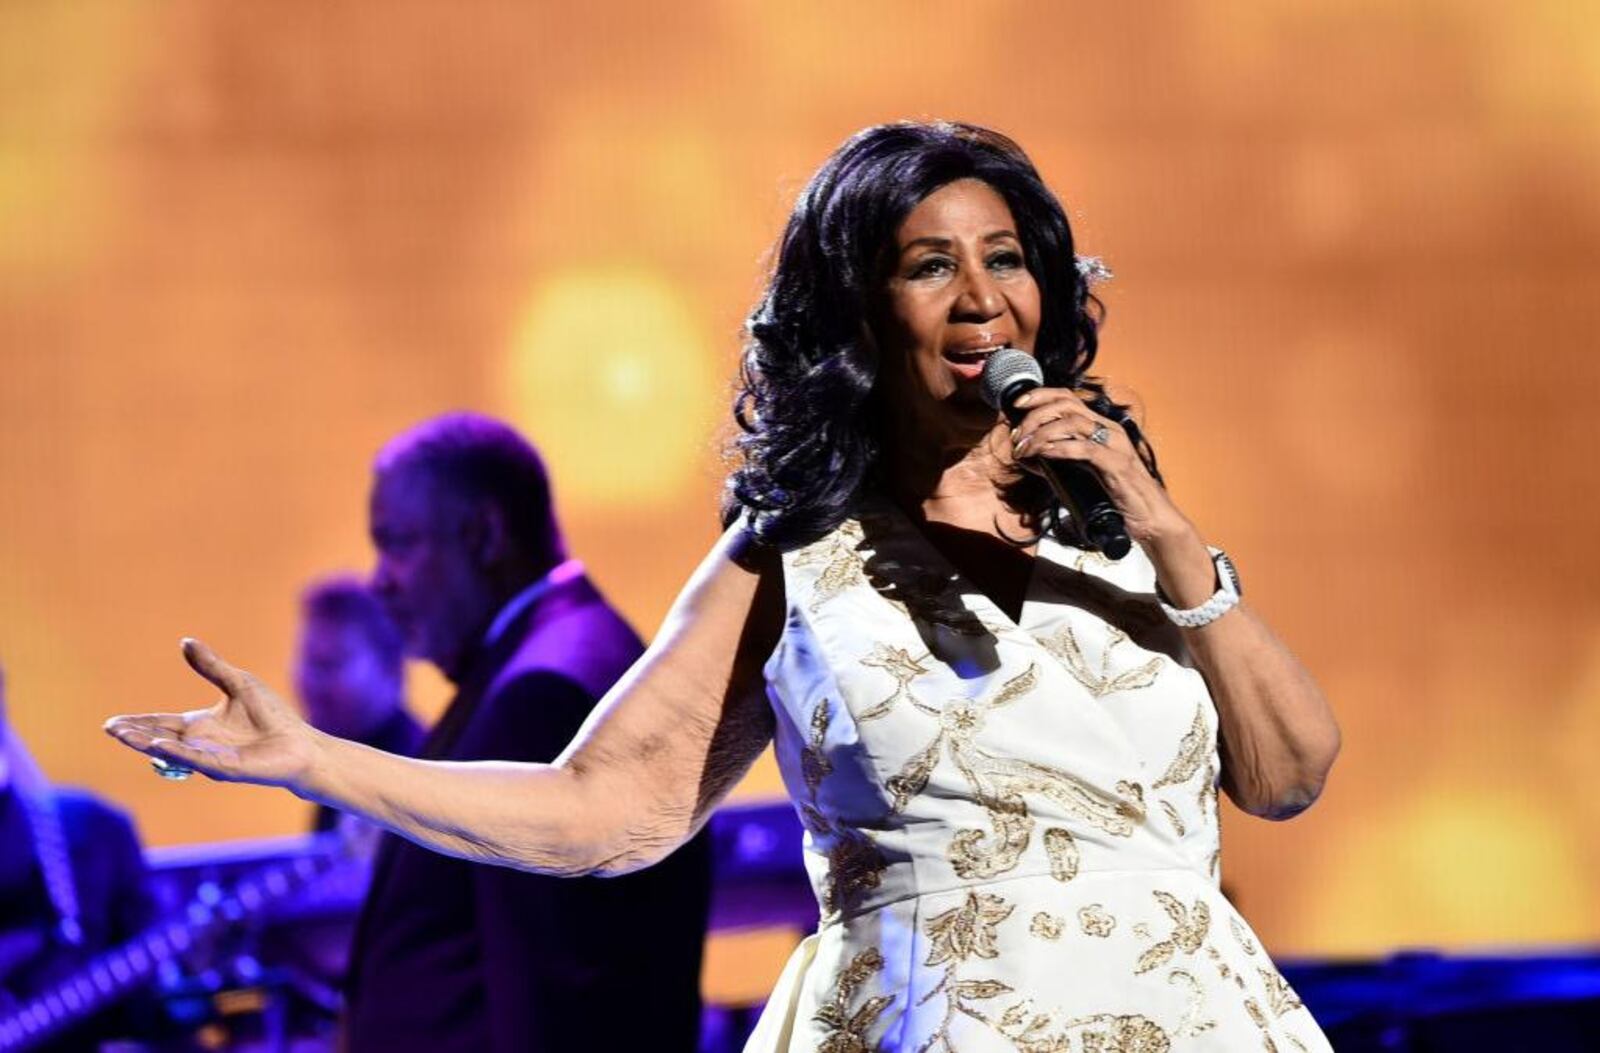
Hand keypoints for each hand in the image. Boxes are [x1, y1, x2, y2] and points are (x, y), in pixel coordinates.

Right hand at [104, 638, 321, 790]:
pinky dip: (177, 753)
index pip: (162, 723)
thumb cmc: (272, 716)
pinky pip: (196, 760)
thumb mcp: (238, 684)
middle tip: (110, 728)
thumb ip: (211, 667)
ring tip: (123, 735)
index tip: (112, 722)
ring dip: (147, 744)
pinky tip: (159, 745)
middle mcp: (200, 744)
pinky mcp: (226, 769)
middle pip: (159, 738)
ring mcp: (210, 758)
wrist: (299, 743)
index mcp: (200, 725)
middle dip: (134, 734)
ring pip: (172, 752)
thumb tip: (186, 641)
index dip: (138, 722)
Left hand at [1007, 388, 1190, 544]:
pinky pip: (1084, 449)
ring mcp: (1114, 445)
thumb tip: (1029, 458)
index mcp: (1102, 427)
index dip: (1040, 396)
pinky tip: (1044, 454)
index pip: (1068, 398)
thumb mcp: (1085, 473)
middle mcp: (1109, 429)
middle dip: (1035, 415)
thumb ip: (1061, 461)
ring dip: (1042, 433)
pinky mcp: (1116, 464)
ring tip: (1024, 448)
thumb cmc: (1118, 496)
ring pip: (1072, 422)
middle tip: (1017, 435)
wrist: (1150, 517)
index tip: (1017, 404)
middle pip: (1066, 404)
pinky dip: (1059, 448)